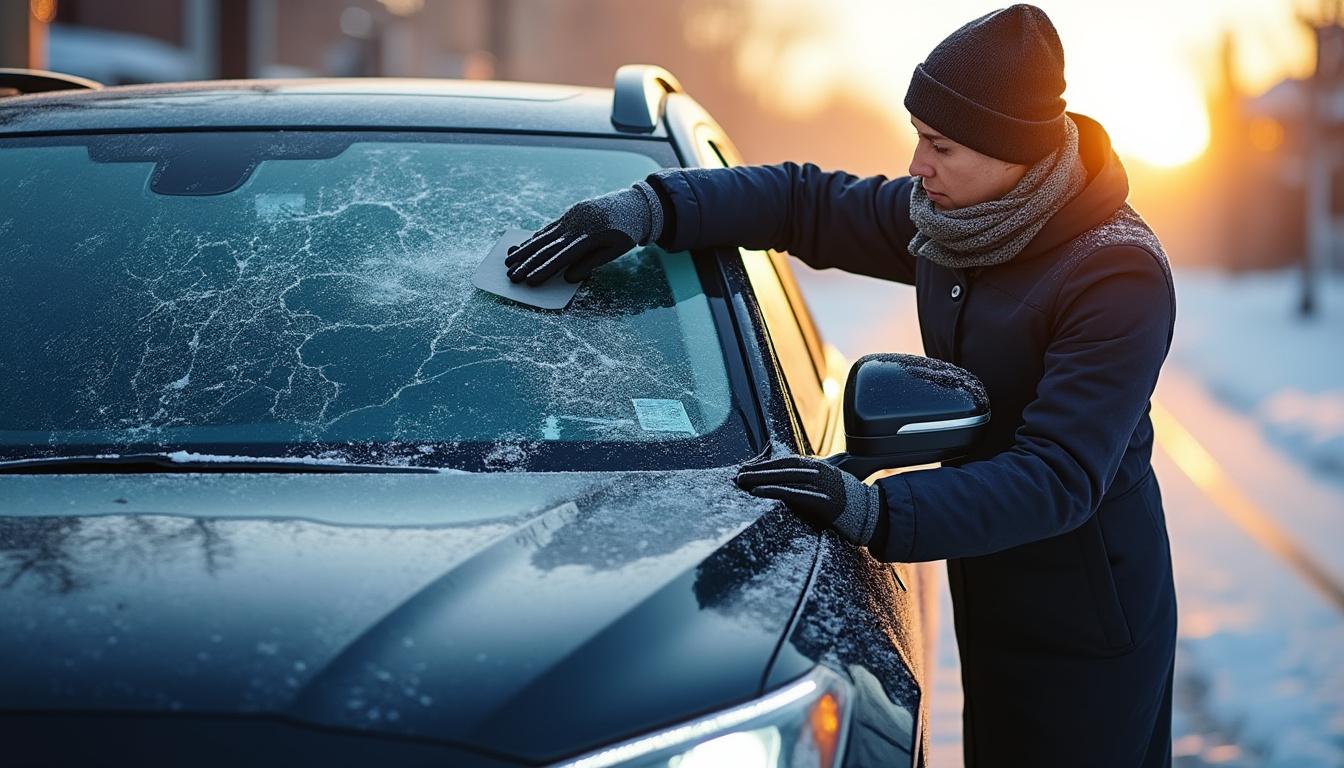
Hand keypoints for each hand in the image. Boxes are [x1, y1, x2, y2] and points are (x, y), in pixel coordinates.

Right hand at [505, 180, 664, 284]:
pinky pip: (549, 228)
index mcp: (590, 236)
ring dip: (525, 251)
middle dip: (528, 263)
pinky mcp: (570, 213)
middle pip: (548, 247)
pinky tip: (523, 247)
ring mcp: (571, 217)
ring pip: (544, 236)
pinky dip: (535, 238)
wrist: (634, 204)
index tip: (530, 281)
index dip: (545, 270)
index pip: (562, 257)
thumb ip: (591, 262)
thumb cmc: (627, 231)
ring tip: (508, 262)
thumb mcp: (615, 250)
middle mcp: (576, 225)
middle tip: (511, 276)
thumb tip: (568, 278)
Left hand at [735, 455, 883, 545]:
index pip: (787, 461)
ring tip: (741, 482)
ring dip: (760, 479)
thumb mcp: (834, 480)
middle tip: (737, 475)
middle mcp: (820, 472)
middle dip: (758, 470)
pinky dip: (774, 492)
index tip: (747, 468)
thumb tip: (800, 472)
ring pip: (784, 478)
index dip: (765, 464)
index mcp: (820, 466)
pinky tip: (757, 493)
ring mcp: (822, 486)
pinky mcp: (823, 501)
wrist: (875, 514)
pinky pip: (793, 494)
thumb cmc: (852, 500)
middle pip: (782, 467)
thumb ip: (818, 474)